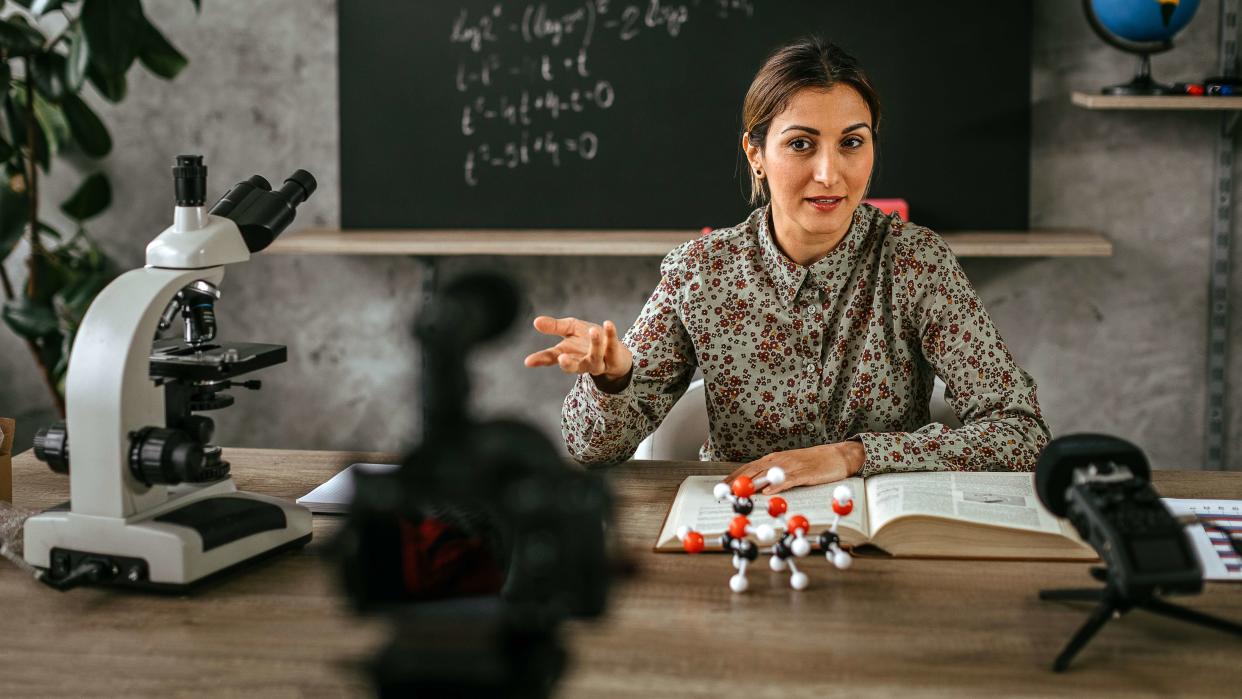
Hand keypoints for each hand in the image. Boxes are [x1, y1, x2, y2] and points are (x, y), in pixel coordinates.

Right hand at [523, 315, 633, 382]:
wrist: (614, 351)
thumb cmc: (588, 340)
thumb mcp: (570, 329)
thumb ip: (555, 327)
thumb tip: (535, 322)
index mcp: (568, 355)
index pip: (551, 358)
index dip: (540, 360)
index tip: (528, 361)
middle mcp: (582, 362)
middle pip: (574, 367)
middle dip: (568, 364)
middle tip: (562, 358)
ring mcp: (599, 362)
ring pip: (595, 358)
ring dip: (595, 344)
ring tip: (594, 331)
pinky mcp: (614, 356)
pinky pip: (612, 346)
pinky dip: (611, 335)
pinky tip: (608, 324)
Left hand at [724, 442, 865, 494]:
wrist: (837, 456)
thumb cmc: (812, 463)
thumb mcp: (789, 466)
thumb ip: (773, 474)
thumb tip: (756, 486)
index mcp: (774, 458)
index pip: (749, 467)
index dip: (734, 476)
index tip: (722, 486)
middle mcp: (779, 460)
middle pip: (753, 470)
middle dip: (737, 482)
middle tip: (725, 492)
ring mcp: (791, 466)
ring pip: (767, 475)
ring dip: (752, 484)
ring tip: (738, 494)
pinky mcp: (804, 474)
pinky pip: (788, 480)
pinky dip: (777, 486)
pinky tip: (767, 492)